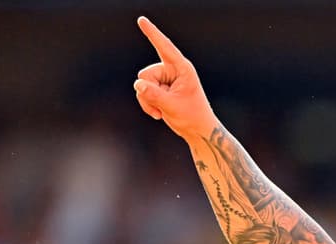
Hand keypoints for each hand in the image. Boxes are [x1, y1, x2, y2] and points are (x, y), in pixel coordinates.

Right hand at [134, 16, 215, 139]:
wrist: (197, 130)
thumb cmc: (192, 116)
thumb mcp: (172, 106)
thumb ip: (153, 95)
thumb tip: (137, 85)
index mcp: (182, 69)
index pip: (165, 47)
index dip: (152, 33)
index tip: (141, 20)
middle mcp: (173, 70)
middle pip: (146, 74)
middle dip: (149, 92)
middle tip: (162, 106)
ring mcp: (165, 80)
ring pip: (142, 84)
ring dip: (147, 100)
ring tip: (160, 111)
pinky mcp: (160, 89)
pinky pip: (143, 92)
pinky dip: (147, 104)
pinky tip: (158, 113)